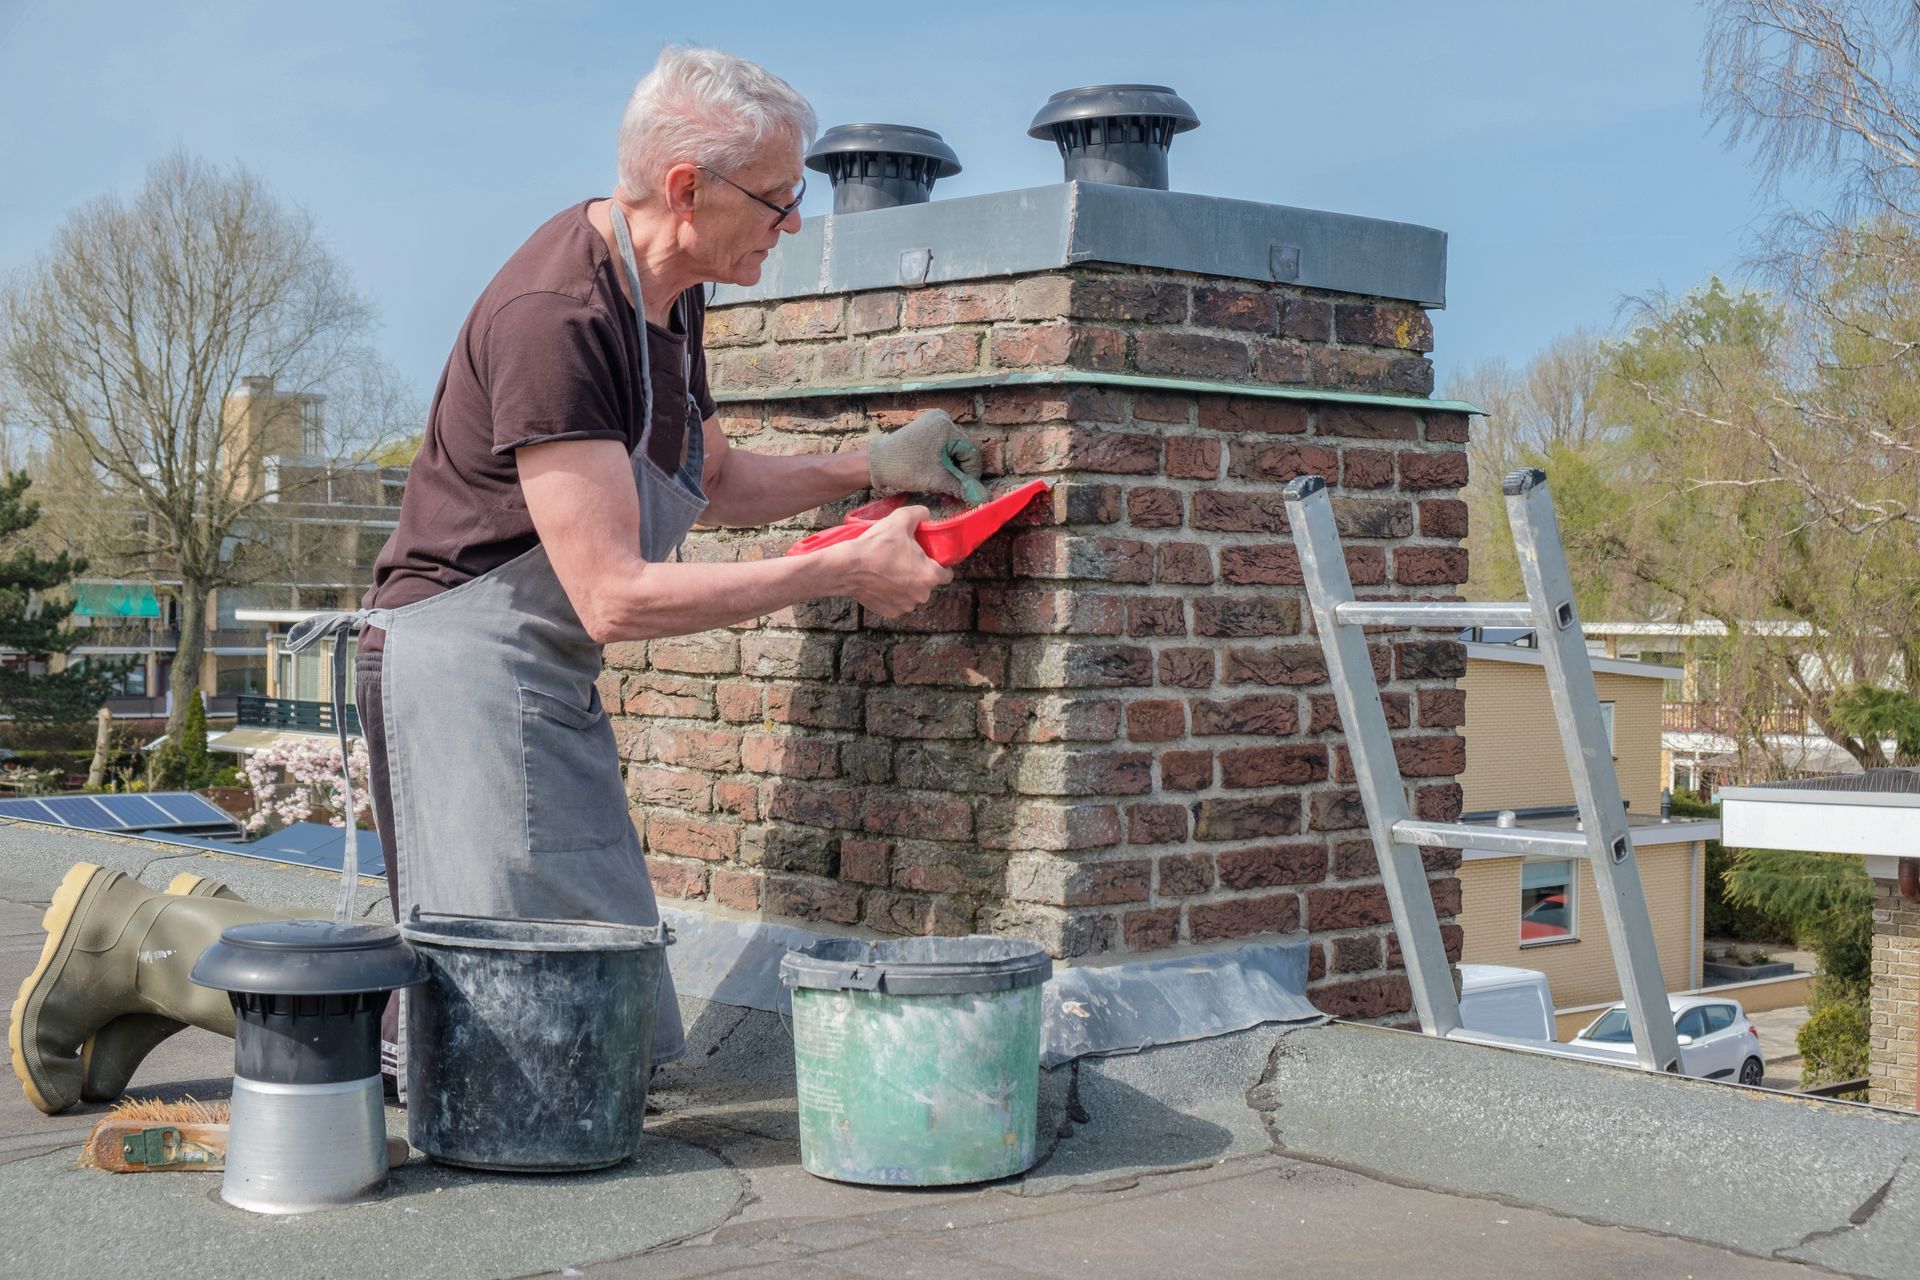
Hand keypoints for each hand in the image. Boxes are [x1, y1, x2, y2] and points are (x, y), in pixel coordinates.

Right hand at [831, 506, 952, 616]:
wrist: (847, 567)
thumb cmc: (876, 546)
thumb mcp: (900, 519)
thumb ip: (919, 513)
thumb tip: (925, 513)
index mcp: (929, 575)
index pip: (947, 575)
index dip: (940, 565)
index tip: (930, 558)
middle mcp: (921, 595)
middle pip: (928, 583)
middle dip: (919, 573)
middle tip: (904, 559)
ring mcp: (905, 606)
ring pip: (912, 594)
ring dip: (906, 585)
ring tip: (890, 570)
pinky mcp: (890, 612)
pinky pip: (897, 602)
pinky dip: (892, 594)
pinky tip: (881, 582)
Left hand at [867, 410, 986, 503]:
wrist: (876, 463)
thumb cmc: (905, 468)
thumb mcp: (937, 479)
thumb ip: (963, 488)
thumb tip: (984, 498)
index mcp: (947, 426)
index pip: (971, 454)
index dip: (970, 476)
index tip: (962, 491)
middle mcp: (943, 419)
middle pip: (963, 451)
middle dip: (959, 473)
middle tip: (952, 492)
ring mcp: (934, 422)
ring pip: (954, 451)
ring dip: (952, 469)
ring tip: (944, 485)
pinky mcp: (927, 428)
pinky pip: (944, 447)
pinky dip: (943, 461)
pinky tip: (937, 474)